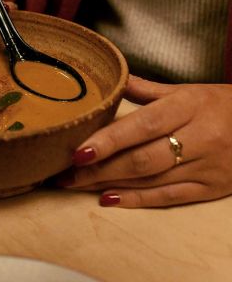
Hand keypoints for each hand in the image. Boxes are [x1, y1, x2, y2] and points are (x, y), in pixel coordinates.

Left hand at [56, 75, 231, 207]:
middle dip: (100, 168)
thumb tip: (112, 81)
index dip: (110, 139)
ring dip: (110, 184)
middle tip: (65, 174)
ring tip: (76, 185)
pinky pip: (169, 197)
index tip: (78, 151)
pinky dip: (137, 200)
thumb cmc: (220, 104)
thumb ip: (147, 89)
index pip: (143, 125)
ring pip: (151, 180)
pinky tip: (108, 199)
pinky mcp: (211, 189)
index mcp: (188, 107)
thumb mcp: (187, 91)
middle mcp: (199, 138)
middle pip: (142, 158)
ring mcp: (206, 167)